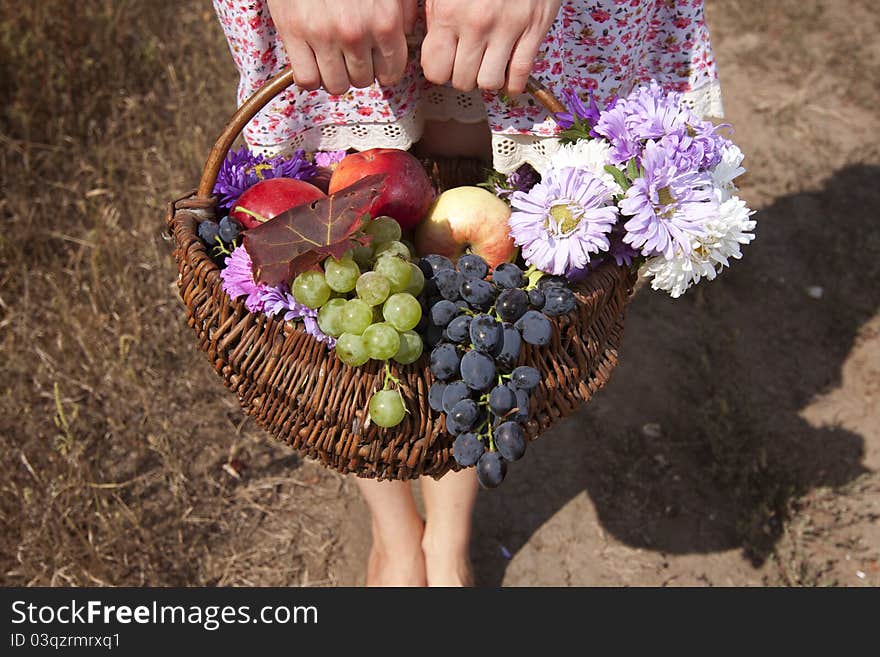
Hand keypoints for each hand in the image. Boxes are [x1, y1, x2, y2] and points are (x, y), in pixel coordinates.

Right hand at [266, 0, 417, 94]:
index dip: (383, 70)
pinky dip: (309, 75)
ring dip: (334, 75)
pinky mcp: (293, 32)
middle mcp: (356, 33)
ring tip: (331, 57)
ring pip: (336, 85)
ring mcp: (324, 35)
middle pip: (363, 81)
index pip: (391, 73)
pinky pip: (307, 79)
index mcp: (384, 21)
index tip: (375, 63)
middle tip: (350, 54)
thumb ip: (402, 9)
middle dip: (358, 70)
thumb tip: (406, 33)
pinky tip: (311, 60)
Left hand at [421, 0, 561, 94]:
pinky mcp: (534, 29)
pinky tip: (508, 73)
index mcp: (449, 13)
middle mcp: (477, 24)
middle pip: (462, 81)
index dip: (439, 70)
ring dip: (488, 79)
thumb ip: (435, 16)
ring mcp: (508, 29)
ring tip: (488, 65)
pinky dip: (514, 82)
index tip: (445, 63)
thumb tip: (430, 47)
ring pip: (490, 83)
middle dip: (463, 75)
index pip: (436, 71)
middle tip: (468, 61)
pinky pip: (520, 75)